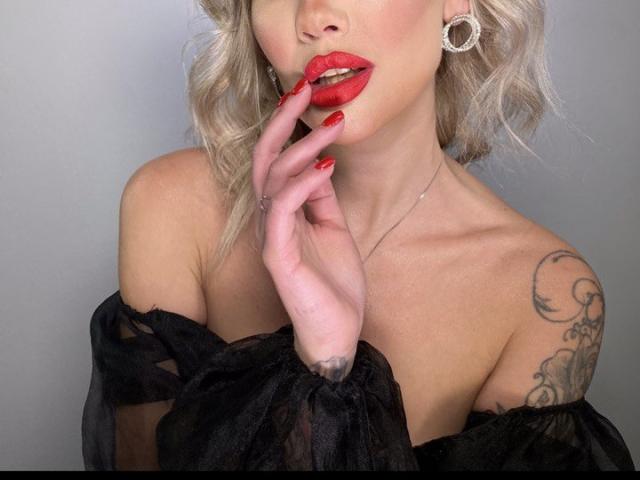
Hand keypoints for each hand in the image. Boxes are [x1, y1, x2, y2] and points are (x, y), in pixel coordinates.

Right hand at [252, 77, 366, 380]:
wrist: (335, 331)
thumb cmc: (333, 284)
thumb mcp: (333, 228)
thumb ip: (321, 197)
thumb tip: (320, 161)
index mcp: (283, 211)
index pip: (277, 160)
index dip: (288, 126)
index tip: (309, 95)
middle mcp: (270, 219)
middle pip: (266, 159)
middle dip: (283, 121)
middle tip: (305, 87)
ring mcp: (271, 236)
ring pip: (274, 179)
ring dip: (302, 148)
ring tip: (331, 126)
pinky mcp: (277, 255)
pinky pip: (282, 211)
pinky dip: (302, 185)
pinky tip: (325, 167)